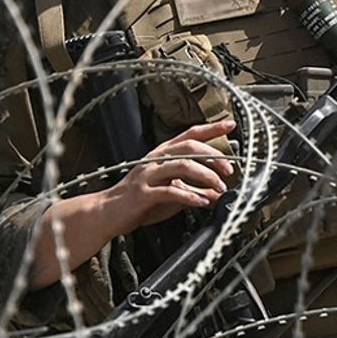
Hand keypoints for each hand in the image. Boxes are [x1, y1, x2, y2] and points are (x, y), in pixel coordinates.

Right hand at [30, 118, 235, 288]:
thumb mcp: (171, 194)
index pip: (189, 135)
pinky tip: (201, 202)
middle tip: (229, 169)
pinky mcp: (143, 194)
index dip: (211, 129)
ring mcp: (148, 175)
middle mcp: (155, 160)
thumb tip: (216, 193)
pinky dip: (189, 196)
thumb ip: (193, 190)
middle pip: (188, 147)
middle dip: (213, 156)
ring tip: (219, 188)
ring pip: (181, 166)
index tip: (230, 124)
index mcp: (162, 155)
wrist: (106, 213)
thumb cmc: (138, 201)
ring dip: (205, 176)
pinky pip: (170, 192)